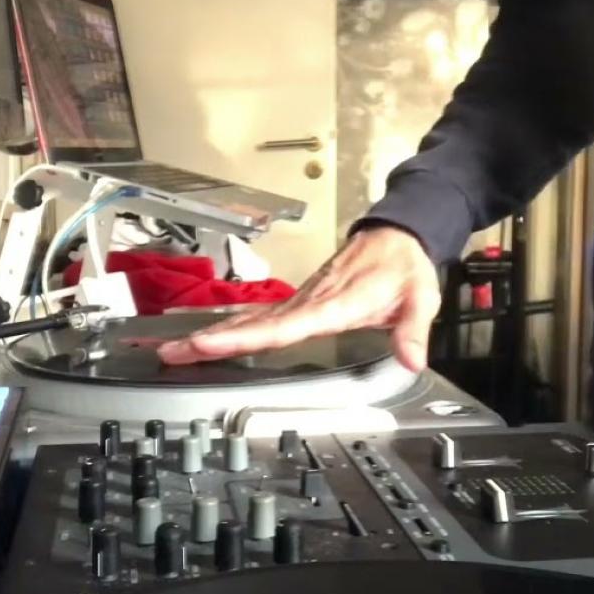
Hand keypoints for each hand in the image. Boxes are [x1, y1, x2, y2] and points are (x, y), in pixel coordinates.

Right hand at [157, 226, 440, 371]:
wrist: (395, 235)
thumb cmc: (403, 265)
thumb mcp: (420, 297)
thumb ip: (412, 329)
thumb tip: (412, 358)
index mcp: (336, 302)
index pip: (287, 324)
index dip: (250, 336)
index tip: (213, 343)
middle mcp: (310, 300)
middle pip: (255, 324)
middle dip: (212, 340)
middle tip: (174, 352)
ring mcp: (300, 300)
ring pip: (250, 320)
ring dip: (213, 336)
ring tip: (176, 350)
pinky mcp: (297, 302)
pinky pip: (259, 317)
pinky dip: (231, 329)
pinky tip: (208, 341)